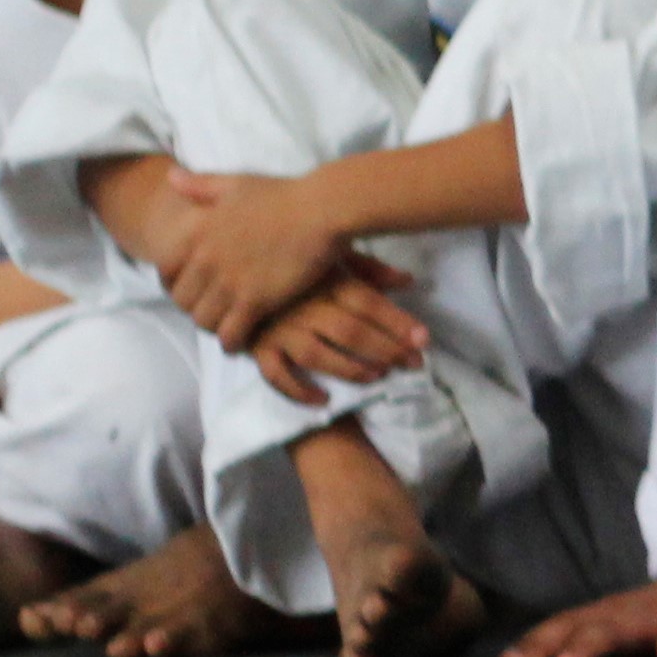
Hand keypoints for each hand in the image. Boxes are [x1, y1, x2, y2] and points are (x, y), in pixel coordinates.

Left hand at [153, 167, 366, 348]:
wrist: (323, 210)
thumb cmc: (284, 194)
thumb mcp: (237, 183)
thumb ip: (201, 184)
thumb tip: (170, 177)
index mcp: (197, 233)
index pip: (164, 272)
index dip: (176, 284)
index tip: (195, 288)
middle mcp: (206, 260)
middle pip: (182, 301)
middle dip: (195, 307)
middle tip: (215, 309)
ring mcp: (229, 283)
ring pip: (203, 321)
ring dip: (214, 325)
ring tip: (229, 325)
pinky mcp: (255, 301)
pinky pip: (229, 334)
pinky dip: (232, 341)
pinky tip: (243, 339)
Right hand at [244, 267, 430, 406]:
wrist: (233, 266)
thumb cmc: (293, 263)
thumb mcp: (331, 256)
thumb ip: (370, 270)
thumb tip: (408, 280)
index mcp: (325, 280)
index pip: (368, 303)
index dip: (399, 323)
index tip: (424, 340)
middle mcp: (303, 305)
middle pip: (351, 332)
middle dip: (387, 350)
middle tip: (414, 365)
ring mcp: (278, 328)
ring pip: (318, 355)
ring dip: (351, 369)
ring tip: (377, 376)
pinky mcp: (257, 347)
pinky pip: (276, 374)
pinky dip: (299, 390)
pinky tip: (323, 400)